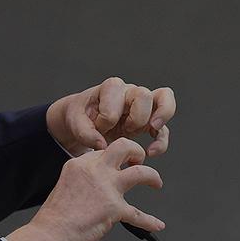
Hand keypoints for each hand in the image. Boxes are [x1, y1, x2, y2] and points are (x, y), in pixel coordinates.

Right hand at [5, 138, 163, 240]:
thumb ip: (83, 182)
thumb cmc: (54, 218)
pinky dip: (149, 222)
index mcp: (79, 165)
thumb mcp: (65, 186)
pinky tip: (156, 225)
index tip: (119, 165)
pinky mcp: (114, 208)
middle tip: (139, 160)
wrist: (50, 234)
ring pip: (140, 172)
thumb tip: (97, 191)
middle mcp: (94, 171)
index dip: (113, 159)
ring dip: (152, 176)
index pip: (103, 152)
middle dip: (136, 151)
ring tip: (156, 182)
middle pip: (123, 147)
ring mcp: (107, 188)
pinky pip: (138, 215)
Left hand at [46, 77, 175, 156]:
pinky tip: (151, 152)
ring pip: (164, 98)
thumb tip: (102, 145)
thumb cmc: (81, 117)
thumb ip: (85, 133)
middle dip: (135, 116)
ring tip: (153, 129)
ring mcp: (142, 105)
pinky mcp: (148, 121)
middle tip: (124, 130)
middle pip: (144, 95)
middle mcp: (130, 92)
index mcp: (111, 87)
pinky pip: (163, 127)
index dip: (107, 118)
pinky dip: (161, 141)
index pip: (116, 99)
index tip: (98, 127)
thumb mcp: (75, 123)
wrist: (85, 121)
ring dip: (161, 116)